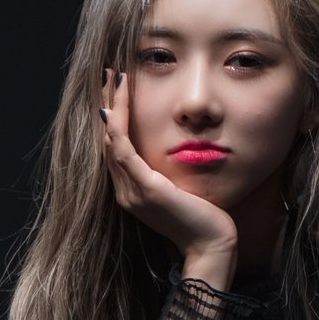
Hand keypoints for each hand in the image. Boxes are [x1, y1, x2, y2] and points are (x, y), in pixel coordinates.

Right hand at [101, 71, 236, 284]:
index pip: (116, 145)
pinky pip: (124, 152)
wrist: (211, 246)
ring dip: (111, 107)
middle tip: (109, 73)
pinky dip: (118, 127)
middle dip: (107, 103)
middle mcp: (125, 191)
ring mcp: (132, 192)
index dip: (113, 116)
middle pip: (108, 139)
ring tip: (114, 79)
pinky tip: (115, 106)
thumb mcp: (183, 188)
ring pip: (112, 140)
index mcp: (132, 190)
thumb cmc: (204, 217)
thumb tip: (178, 145)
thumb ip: (172, 171)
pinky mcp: (146, 190)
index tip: (116, 88)